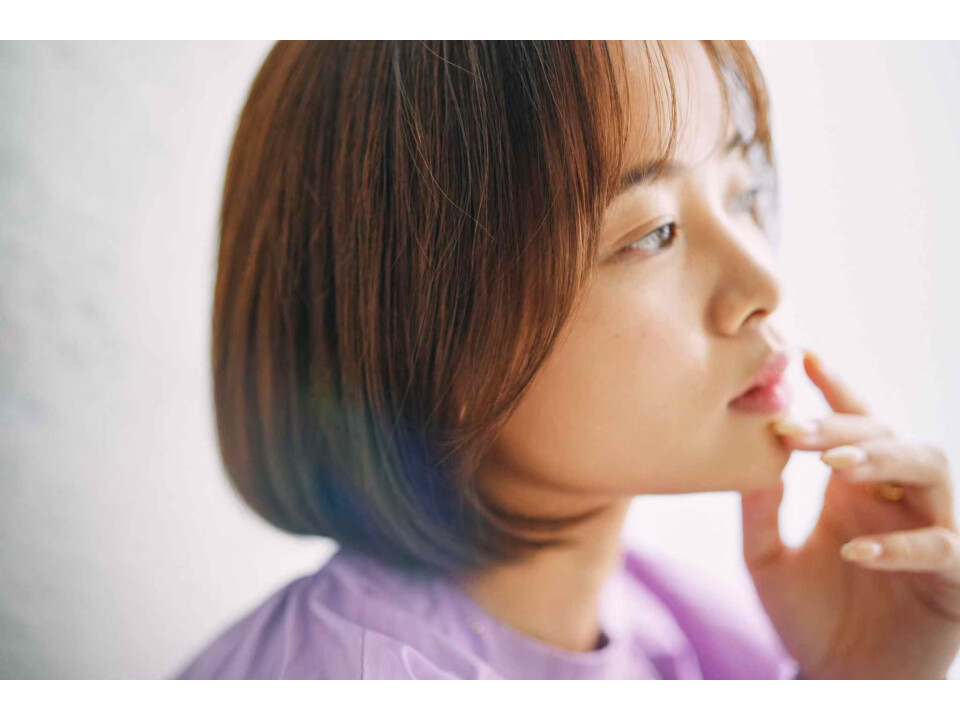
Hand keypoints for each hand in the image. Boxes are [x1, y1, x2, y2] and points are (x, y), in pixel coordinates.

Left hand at [740, 349, 959, 678]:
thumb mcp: (767, 557)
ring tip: (838, 469)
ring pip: (932, 471)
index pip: (854, 425)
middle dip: (844, 428)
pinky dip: (901, 544)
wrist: (838, 681)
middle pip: (888, 436)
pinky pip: (942, 548)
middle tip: (794, 430)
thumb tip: (747, 452)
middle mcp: (896, 502)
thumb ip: (760, 507)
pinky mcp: (953, 580)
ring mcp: (930, 534)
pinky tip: (854, 549)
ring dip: (886, 461)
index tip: (804, 356)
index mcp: (856, 490)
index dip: (836, 389)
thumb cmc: (807, 617)